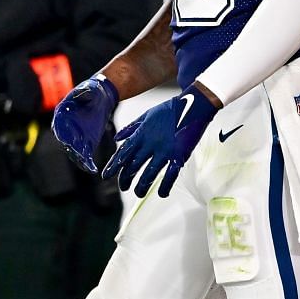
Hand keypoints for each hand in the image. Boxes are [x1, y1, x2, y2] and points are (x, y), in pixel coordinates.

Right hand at [51, 76, 117, 173]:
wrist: (102, 96)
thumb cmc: (93, 90)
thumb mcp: (89, 89)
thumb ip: (85, 92)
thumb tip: (83, 92)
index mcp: (62, 114)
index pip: (59, 128)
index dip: (62, 136)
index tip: (67, 143)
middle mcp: (65, 127)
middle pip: (66, 142)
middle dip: (72, 151)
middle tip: (79, 158)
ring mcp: (75, 136)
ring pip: (74, 151)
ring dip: (79, 159)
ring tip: (87, 167)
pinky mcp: (85, 141)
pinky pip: (84, 153)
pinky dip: (87, 162)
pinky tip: (92, 168)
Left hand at [104, 85, 218, 197]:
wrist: (194, 105)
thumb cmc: (170, 109)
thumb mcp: (147, 115)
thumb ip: (131, 127)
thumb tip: (116, 137)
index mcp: (142, 133)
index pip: (123, 153)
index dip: (113, 166)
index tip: (105, 176)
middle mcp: (150, 143)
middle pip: (133, 165)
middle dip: (125, 179)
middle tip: (123, 187)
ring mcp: (165, 150)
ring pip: (149, 173)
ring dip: (142, 186)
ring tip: (138, 193)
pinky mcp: (179, 155)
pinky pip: (170, 175)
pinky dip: (165, 186)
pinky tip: (162, 194)